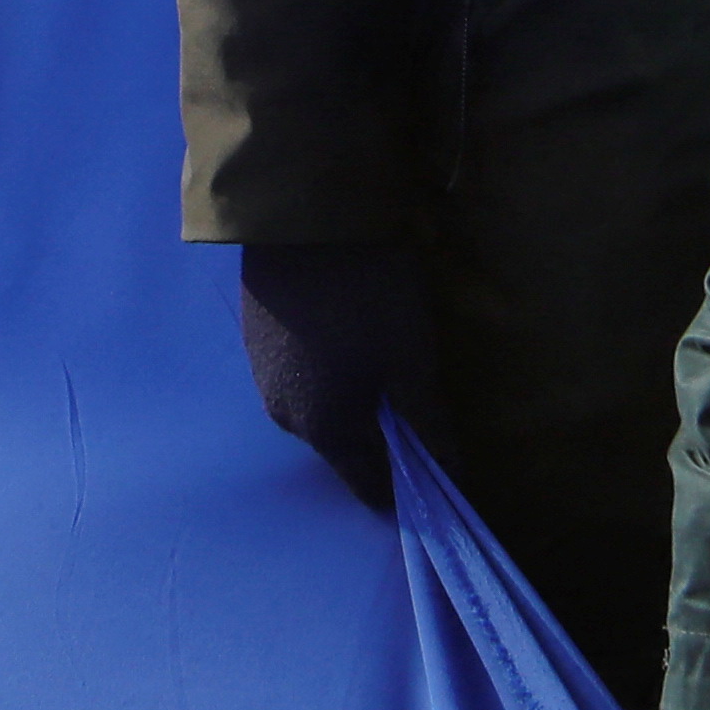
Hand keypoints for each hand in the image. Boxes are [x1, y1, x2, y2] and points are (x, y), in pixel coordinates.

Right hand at [236, 238, 441, 501]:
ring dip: (351, 402)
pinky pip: (299, 378)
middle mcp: (287, 417)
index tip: (436, 470)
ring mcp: (264, 379)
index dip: (407, 486)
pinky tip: (347, 342)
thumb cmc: (368, 299)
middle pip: (344, 448)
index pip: (369, 487)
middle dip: (380, 439)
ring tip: (383, 371)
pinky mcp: (256, 343)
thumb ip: (429, 424)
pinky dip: (327, 373)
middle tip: (417, 409)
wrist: (301, 222)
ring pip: (319, 410)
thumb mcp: (411, 361)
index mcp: (326, 431)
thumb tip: (452, 476)